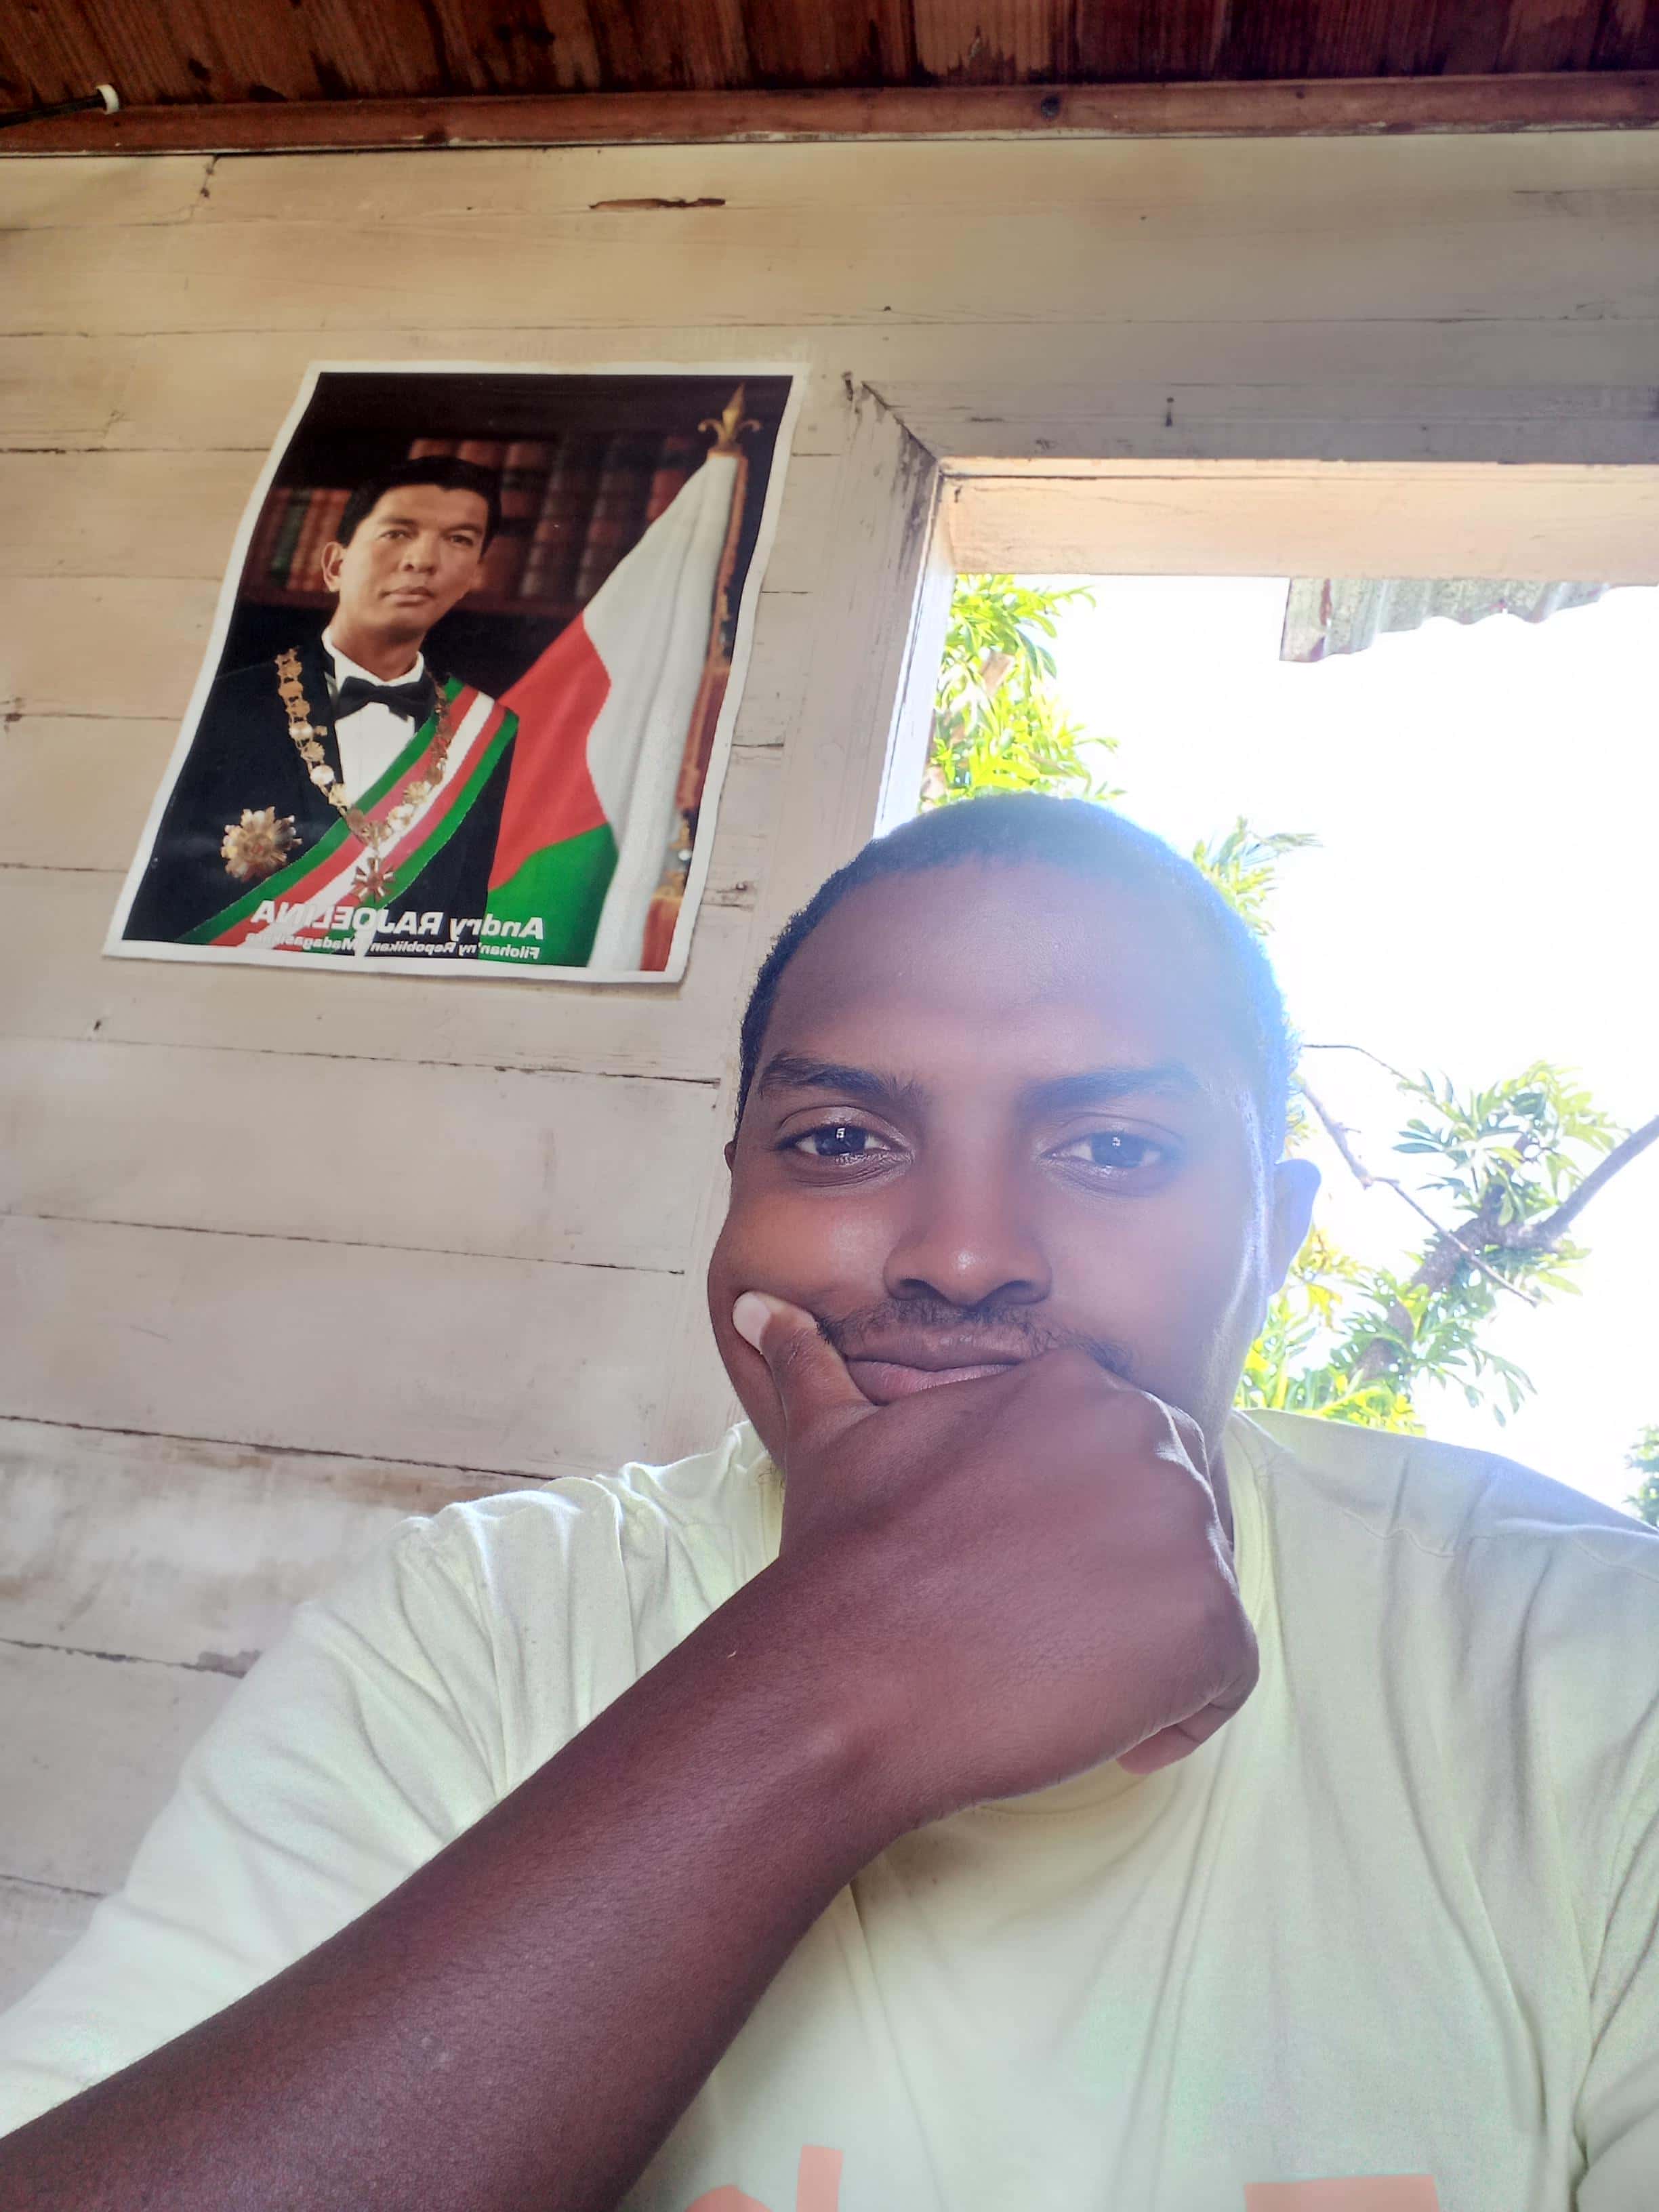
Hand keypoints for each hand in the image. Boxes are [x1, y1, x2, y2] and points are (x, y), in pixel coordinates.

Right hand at [728, 1292, 1257, 1828]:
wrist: (851, 1667)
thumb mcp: (833, 1440)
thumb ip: (815, 1369)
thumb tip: (765, 1312)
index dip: (1094, 1523)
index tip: (1038, 1574)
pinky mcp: (1205, 1622)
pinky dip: (1182, 1714)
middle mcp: (1146, 1436)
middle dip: (1134, 1578)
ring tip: (1067, 1680)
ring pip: (1205, 1592)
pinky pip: (1229, 1675)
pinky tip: (1109, 1730)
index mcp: (1076, 1386)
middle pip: (1183, 1514)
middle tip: (1055, 1632)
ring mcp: (1184, 1527)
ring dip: (1151, 1645)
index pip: (1136, 1452)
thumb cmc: (845, 1558)